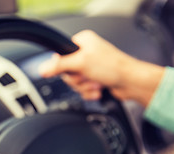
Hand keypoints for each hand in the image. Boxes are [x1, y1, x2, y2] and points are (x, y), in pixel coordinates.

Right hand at [39, 30, 164, 105]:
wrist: (131, 83)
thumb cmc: (113, 67)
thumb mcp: (81, 63)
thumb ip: (59, 66)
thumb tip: (42, 68)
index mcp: (83, 42)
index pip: (60, 55)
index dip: (65, 66)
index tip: (73, 69)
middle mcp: (86, 53)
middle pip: (67, 72)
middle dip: (78, 79)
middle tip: (87, 77)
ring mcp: (90, 67)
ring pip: (74, 82)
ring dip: (84, 87)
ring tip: (96, 83)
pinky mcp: (94, 79)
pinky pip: (82, 89)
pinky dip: (89, 92)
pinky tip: (98, 89)